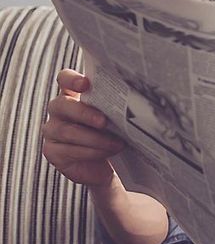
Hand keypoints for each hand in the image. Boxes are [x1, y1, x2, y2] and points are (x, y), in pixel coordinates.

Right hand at [42, 69, 124, 186]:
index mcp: (73, 94)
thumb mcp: (115, 116)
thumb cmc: (111, 133)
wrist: (106, 164)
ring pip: (68, 131)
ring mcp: (52, 130)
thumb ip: (114, 105)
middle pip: (62, 105)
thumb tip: (133, 100)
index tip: (86, 84)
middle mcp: (59, 109)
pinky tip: (107, 152)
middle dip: (85, 114)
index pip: (64, 79)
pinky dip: (92, 152)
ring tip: (117, 143)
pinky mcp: (52, 150)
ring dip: (95, 138)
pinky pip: (69, 150)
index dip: (71, 79)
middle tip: (104, 122)